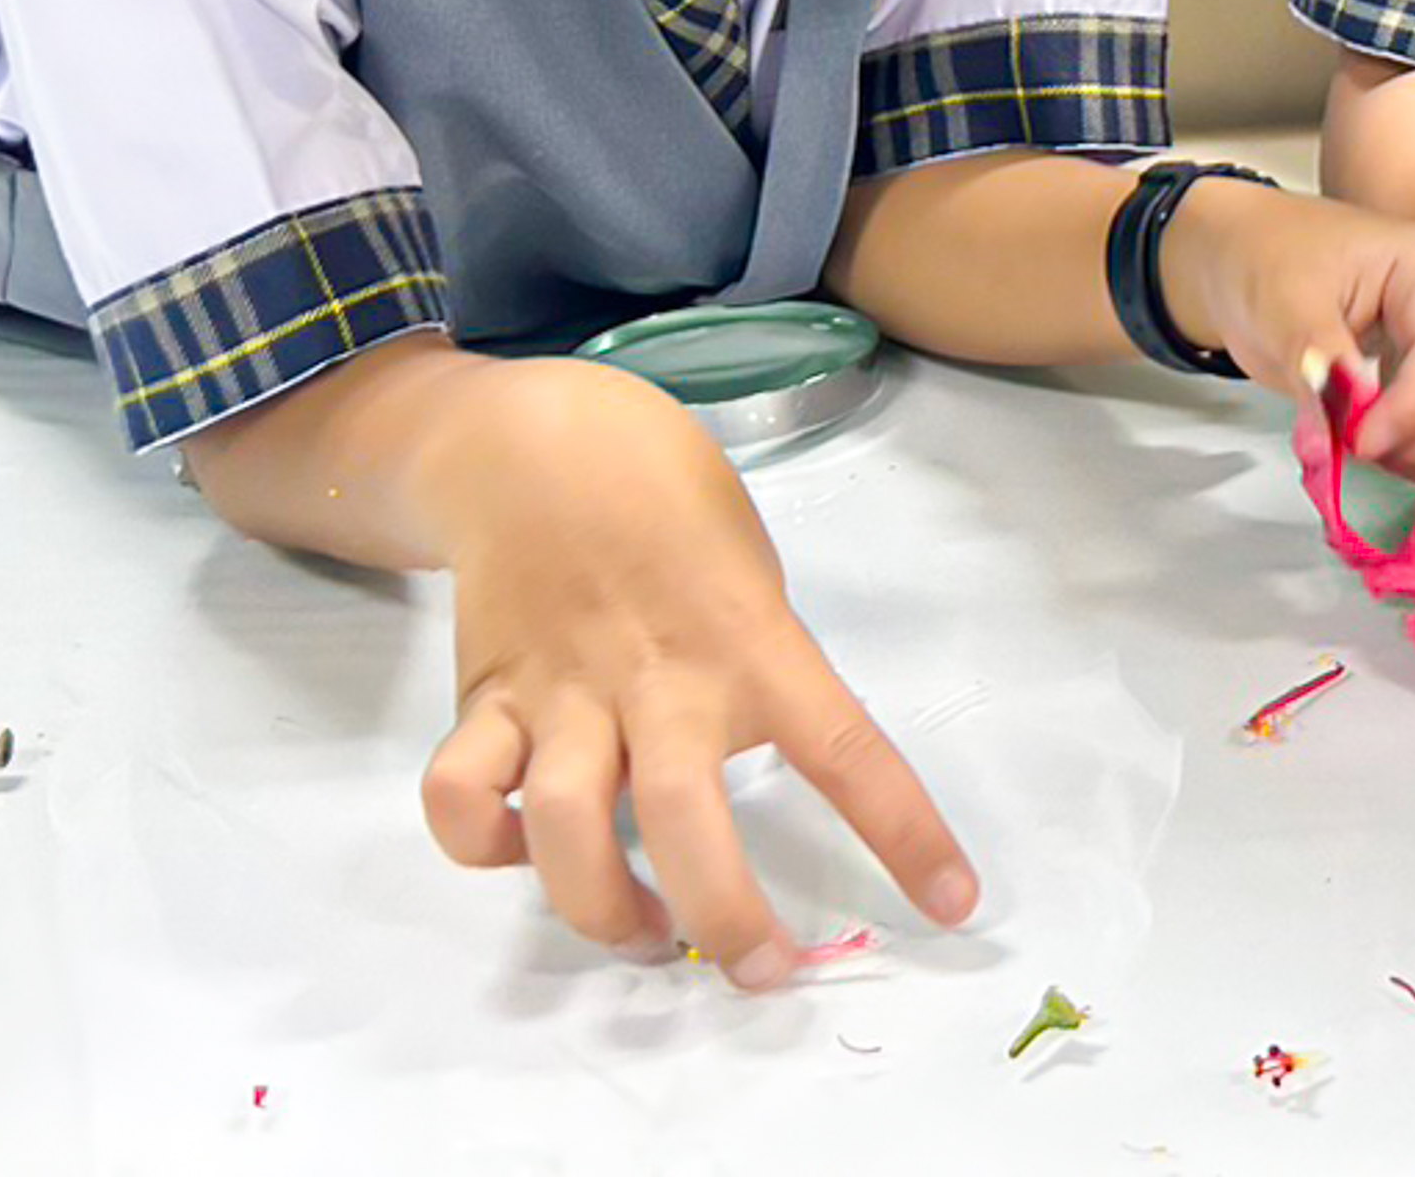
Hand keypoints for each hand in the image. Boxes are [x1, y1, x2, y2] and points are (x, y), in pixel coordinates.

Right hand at [414, 358, 976, 986]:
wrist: (539, 441)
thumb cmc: (669, 501)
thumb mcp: (750, 571)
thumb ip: (757, 667)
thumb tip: (765, 763)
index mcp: (749, 641)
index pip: (845, 747)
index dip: (904, 833)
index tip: (953, 903)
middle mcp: (659, 677)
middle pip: (689, 819)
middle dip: (726, 917)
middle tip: (762, 972)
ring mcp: (565, 692)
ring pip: (567, 829)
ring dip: (603, 910)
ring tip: (642, 935)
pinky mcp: (488, 699)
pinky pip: (461, 796)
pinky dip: (482, 843)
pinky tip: (522, 848)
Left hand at [1159, 180, 1414, 472]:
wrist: (1246, 259)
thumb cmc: (1268, 258)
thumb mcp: (1283, 302)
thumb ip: (1317, 359)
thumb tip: (1343, 416)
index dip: (1408, 411)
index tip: (1358, 443)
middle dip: (1412, 433)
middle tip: (1349, 443)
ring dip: (1410, 447)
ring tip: (1349, 438)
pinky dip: (1405, 448)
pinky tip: (1362, 439)